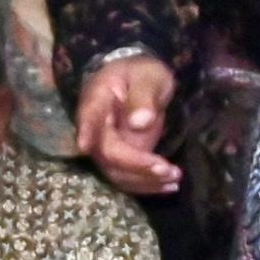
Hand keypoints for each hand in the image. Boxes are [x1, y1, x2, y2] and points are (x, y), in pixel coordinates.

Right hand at [75, 54, 181, 196]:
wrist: (137, 80)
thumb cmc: (142, 73)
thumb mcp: (148, 76)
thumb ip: (144, 95)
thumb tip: (139, 123)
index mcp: (97, 99)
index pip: (89, 117)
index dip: (86, 132)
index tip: (85, 146)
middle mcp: (94, 127)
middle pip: (107, 154)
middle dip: (137, 167)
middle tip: (170, 171)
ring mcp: (104, 146)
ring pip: (116, 172)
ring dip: (144, 181)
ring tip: (175, 179)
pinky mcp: (117, 157)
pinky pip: (125, 177)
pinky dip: (145, 185)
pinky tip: (168, 186)